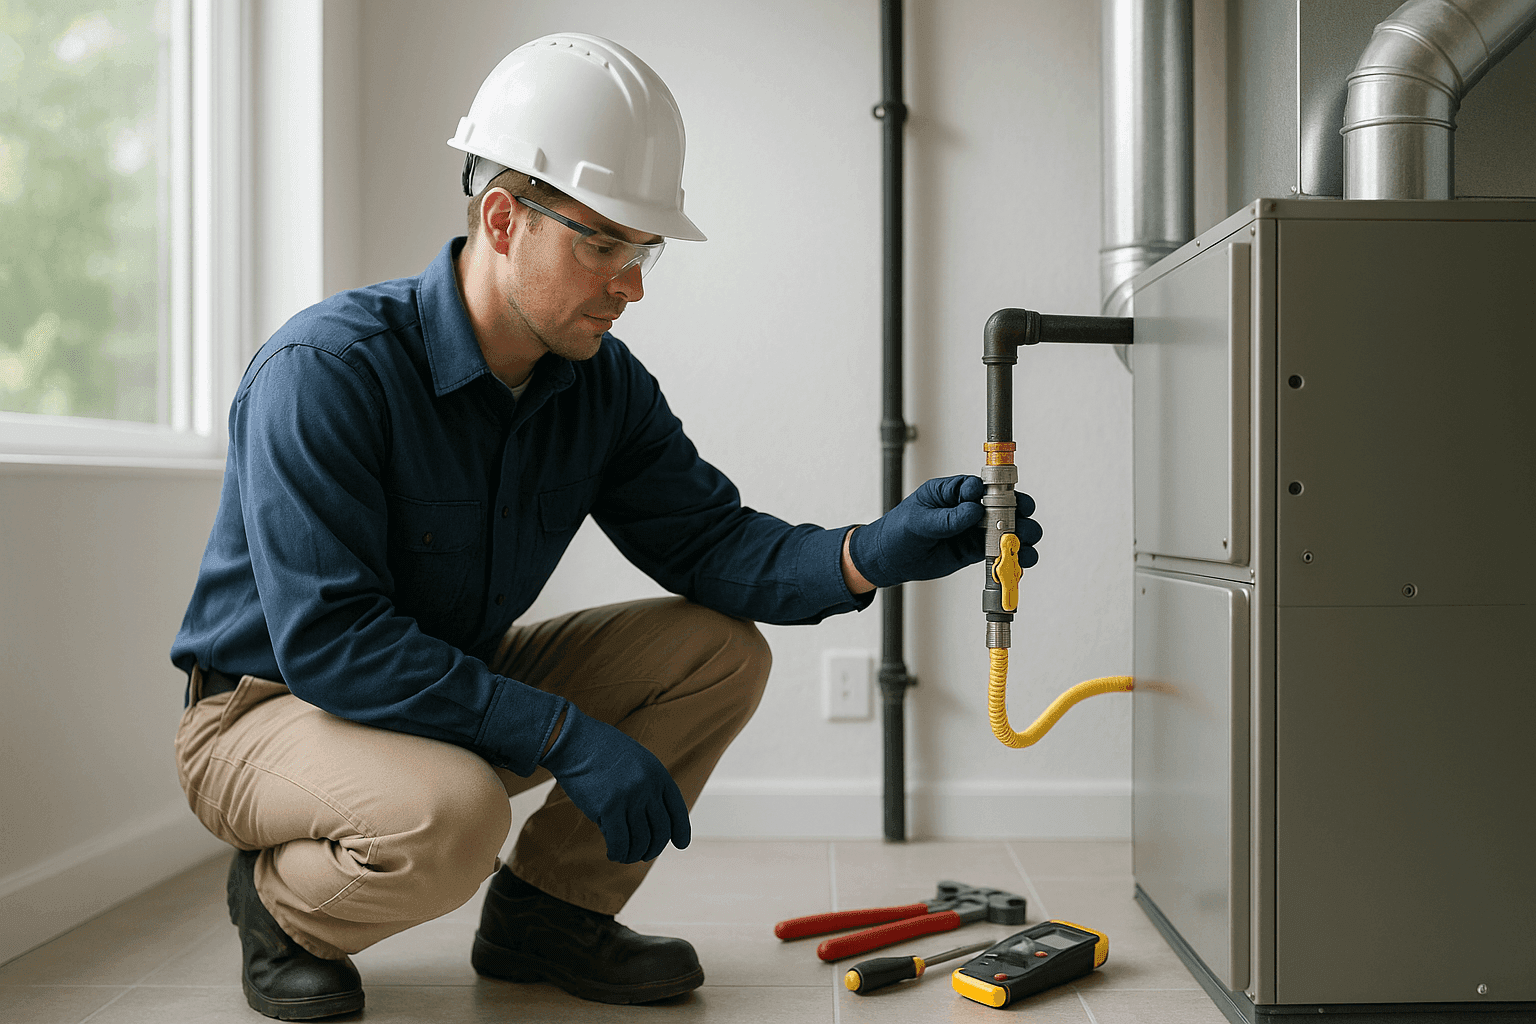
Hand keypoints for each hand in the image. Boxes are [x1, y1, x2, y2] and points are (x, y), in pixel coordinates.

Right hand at [538, 705, 690, 863]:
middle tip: (643, 855)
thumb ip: (647, 784)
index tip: (680, 844)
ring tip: (624, 856)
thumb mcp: (635, 760)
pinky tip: (612, 854)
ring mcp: (630, 798)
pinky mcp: (608, 808)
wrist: (573, 740)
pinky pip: (620, 842)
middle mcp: (648, 788)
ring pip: (640, 841)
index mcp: (658, 774)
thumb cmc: (600, 750)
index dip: (681, 830)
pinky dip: (618, 853)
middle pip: (660, 831)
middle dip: (653, 849)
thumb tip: (650, 817)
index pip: (677, 810)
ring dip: (633, 854)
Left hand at [848, 475, 1040, 587]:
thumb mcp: (918, 521)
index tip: (1006, 500)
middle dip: (1018, 512)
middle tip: (1023, 522)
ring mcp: (973, 530)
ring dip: (1021, 536)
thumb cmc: (897, 531)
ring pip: (1006, 529)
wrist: (889, 559)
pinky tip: (1020, 562)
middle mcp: (966, 508)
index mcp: (951, 491)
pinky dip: (1012, 556)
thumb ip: (946, 517)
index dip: (997, 492)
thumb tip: (973, 509)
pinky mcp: (974, 550)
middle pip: (1002, 505)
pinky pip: (998, 551)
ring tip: (1026, 544)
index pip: (980, 486)